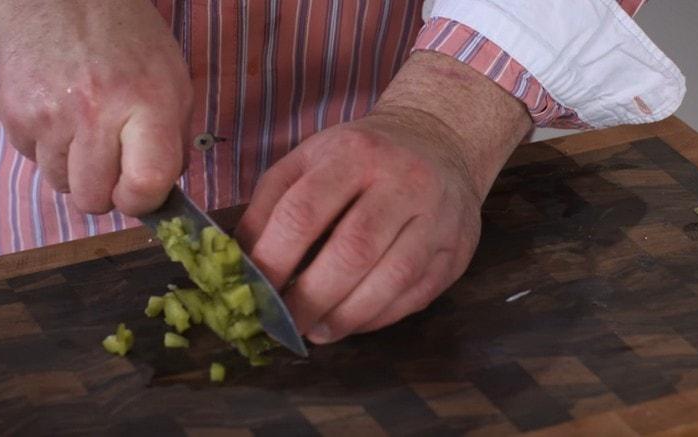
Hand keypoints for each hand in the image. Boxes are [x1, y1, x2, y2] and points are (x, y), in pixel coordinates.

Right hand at [0, 0, 192, 214]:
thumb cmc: (131, 43)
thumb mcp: (176, 84)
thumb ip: (175, 142)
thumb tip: (161, 192)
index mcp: (147, 105)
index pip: (145, 184)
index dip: (144, 201)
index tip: (142, 192)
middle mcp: (95, 113)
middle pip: (94, 200)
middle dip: (107, 192)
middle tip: (113, 164)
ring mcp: (49, 116)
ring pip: (62, 186)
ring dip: (77, 171)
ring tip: (87, 133)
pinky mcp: (14, 115)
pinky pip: (35, 162)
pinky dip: (51, 150)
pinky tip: (63, 118)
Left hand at [236, 51, 530, 343]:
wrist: (439, 140)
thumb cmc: (362, 156)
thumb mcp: (309, 159)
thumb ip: (271, 205)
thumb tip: (241, 263)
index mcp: (355, 154)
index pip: (305, 212)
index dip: (274, 259)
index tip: (255, 291)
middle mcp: (403, 181)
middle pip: (352, 250)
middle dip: (311, 297)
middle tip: (285, 323)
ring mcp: (437, 216)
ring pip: (393, 277)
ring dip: (348, 315)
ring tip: (317, 331)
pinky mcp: (456, 249)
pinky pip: (418, 292)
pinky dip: (381, 316)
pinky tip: (354, 321)